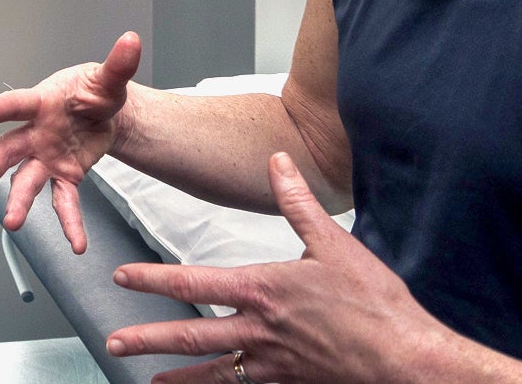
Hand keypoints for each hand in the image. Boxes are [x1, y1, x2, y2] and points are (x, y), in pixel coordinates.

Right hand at [0, 30, 141, 252]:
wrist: (109, 115)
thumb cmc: (96, 92)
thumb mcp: (108, 79)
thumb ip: (118, 65)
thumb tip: (130, 41)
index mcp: (43, 103)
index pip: (15, 105)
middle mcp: (37, 133)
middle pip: (7, 149)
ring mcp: (47, 157)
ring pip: (25, 179)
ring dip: (17, 200)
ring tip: (13, 222)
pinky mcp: (64, 176)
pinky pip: (63, 201)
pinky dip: (69, 223)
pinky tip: (75, 243)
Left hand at [107, 153, 447, 383]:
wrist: (408, 359)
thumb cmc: (375, 304)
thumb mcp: (334, 243)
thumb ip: (297, 202)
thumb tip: (277, 160)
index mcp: (262, 291)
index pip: (193, 284)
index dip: (153, 280)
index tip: (121, 277)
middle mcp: (259, 330)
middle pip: (191, 335)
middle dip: (148, 338)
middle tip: (114, 342)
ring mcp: (273, 363)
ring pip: (213, 372)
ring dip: (177, 376)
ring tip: (147, 380)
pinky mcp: (290, 383)